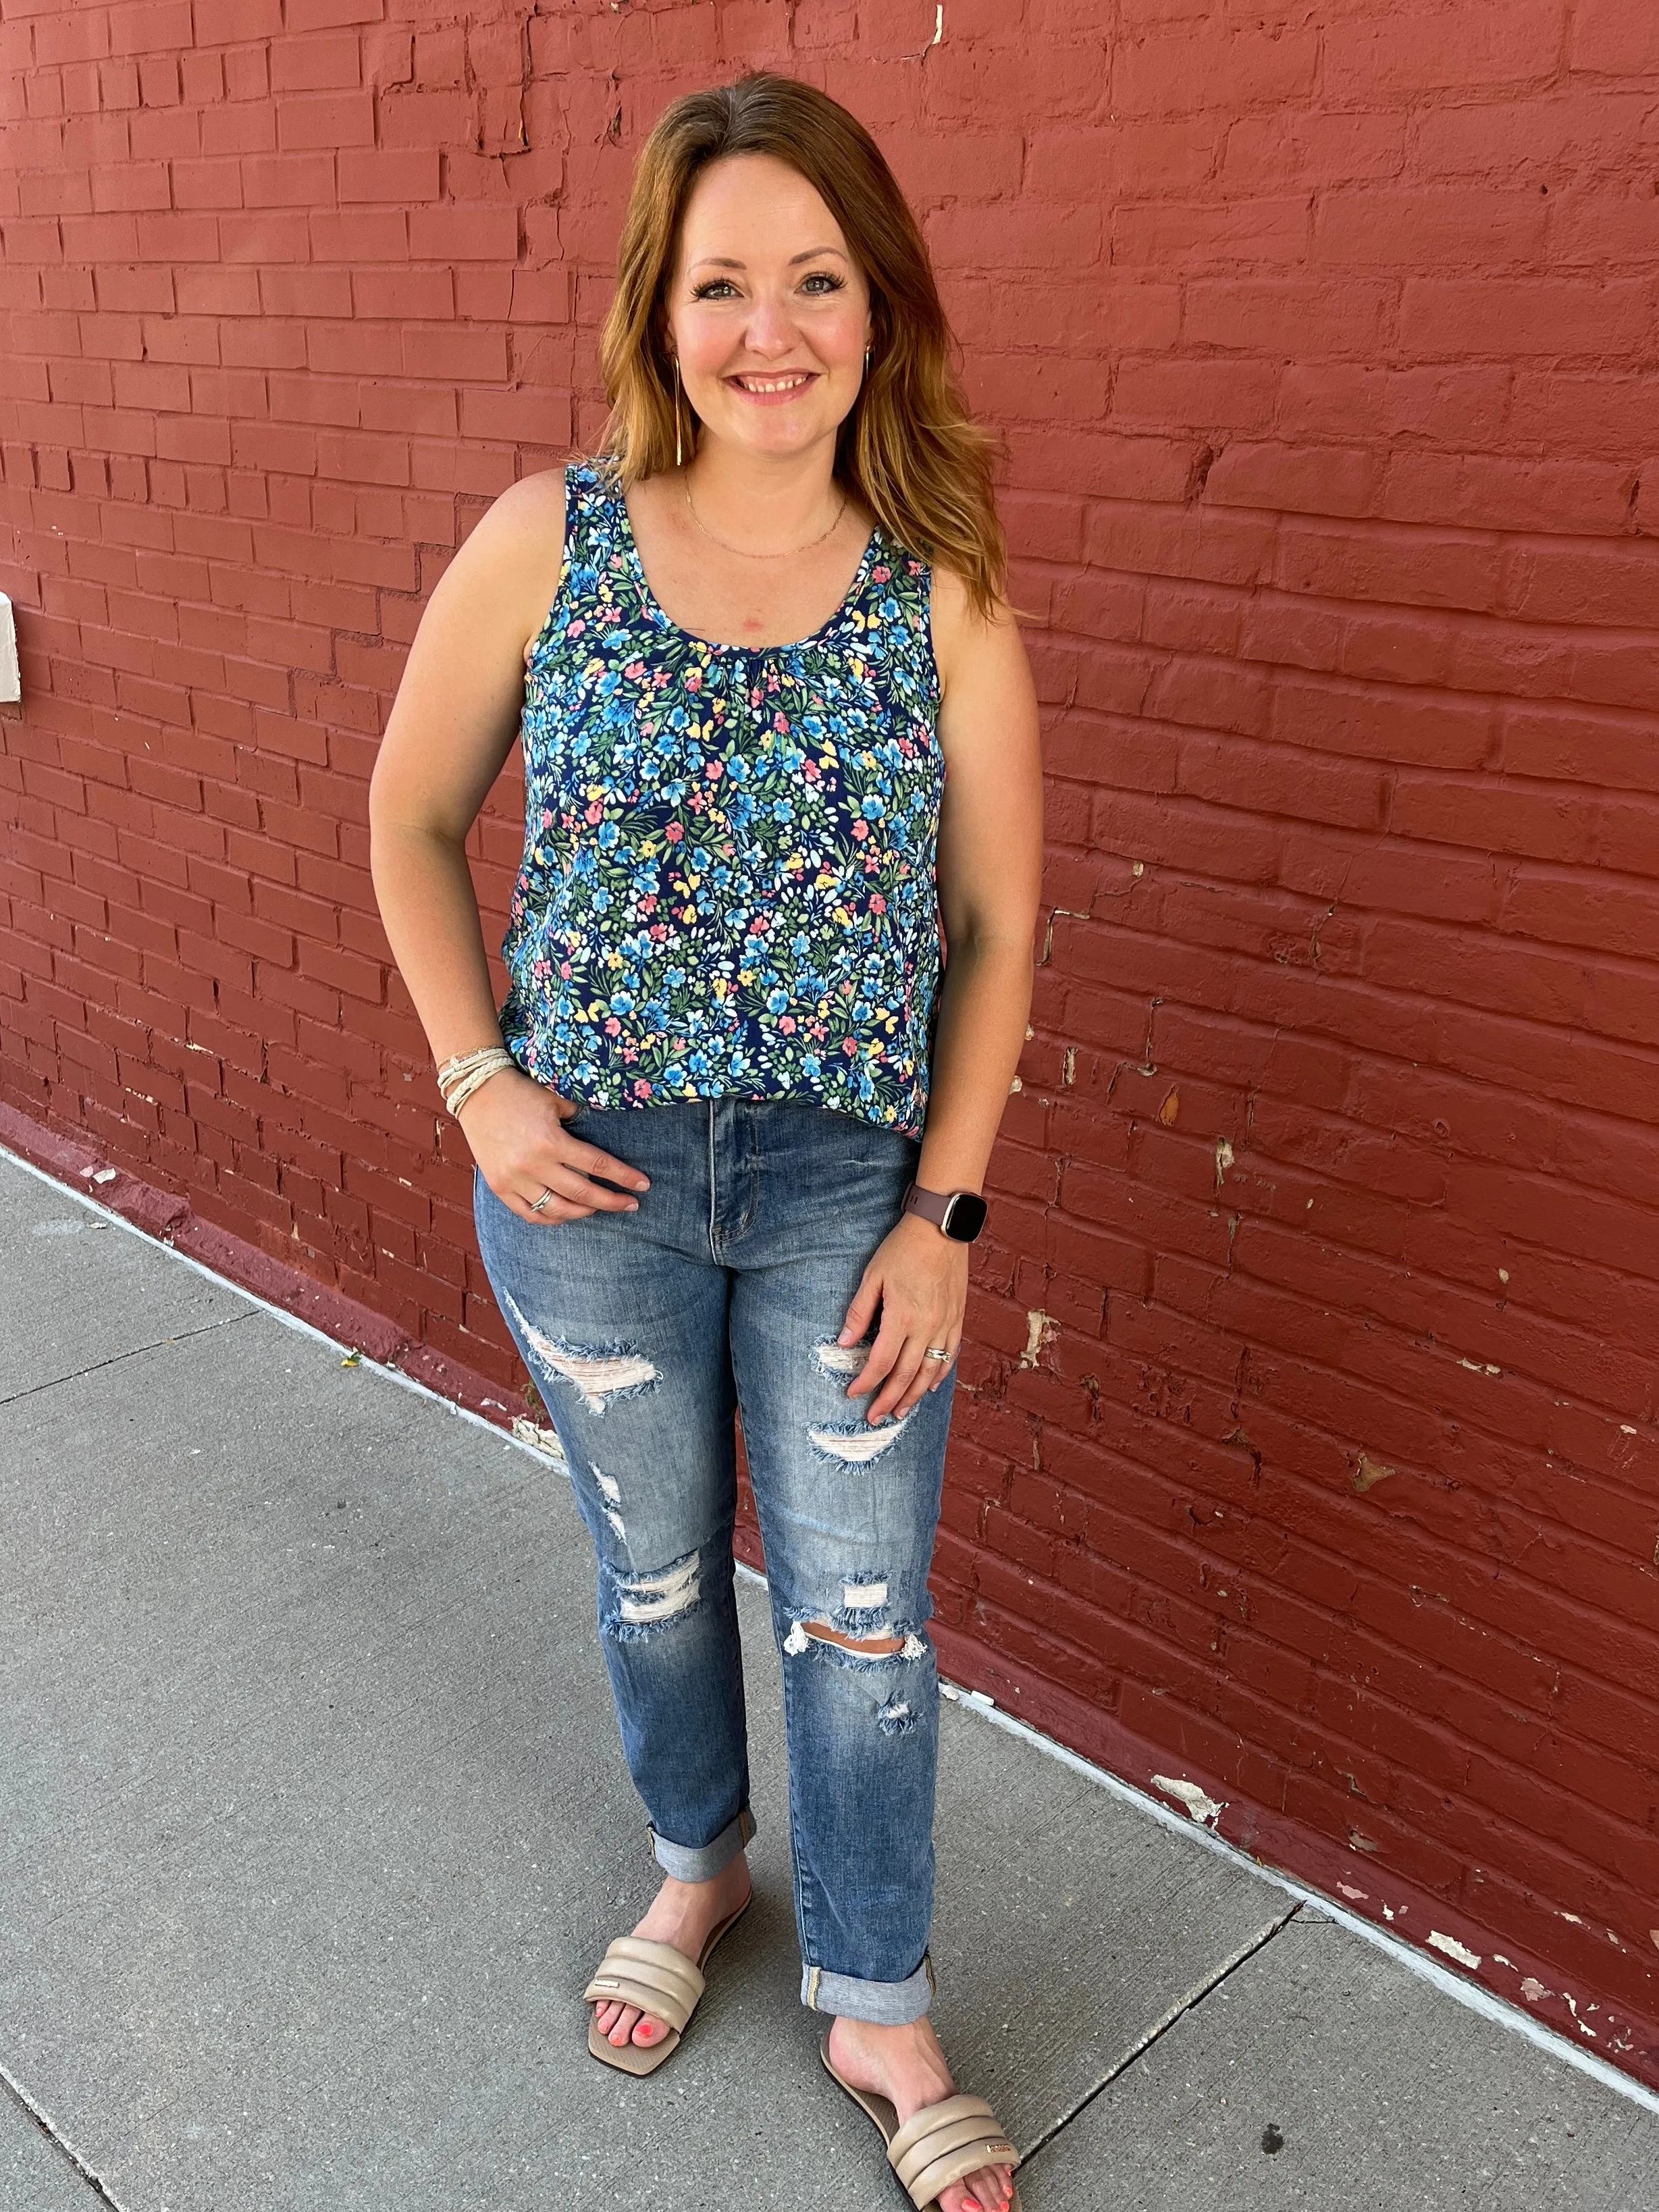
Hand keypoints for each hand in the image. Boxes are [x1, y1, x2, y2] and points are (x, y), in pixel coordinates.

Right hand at [456, 1068, 649, 1224]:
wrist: (477, 1092)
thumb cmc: (520, 1091)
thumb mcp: (556, 1099)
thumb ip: (582, 1117)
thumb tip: (608, 1130)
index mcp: (551, 1141)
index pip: (598, 1165)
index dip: (624, 1177)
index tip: (643, 1185)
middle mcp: (534, 1165)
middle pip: (583, 1194)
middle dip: (612, 1201)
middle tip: (632, 1205)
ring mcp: (514, 1180)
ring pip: (557, 1210)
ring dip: (584, 1212)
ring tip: (599, 1208)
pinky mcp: (500, 1187)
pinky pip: (530, 1214)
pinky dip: (551, 1218)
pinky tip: (567, 1214)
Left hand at [838, 1213, 967, 1423]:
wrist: (942, 1227)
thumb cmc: (903, 1248)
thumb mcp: (873, 1276)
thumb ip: (859, 1312)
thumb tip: (845, 1342)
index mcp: (902, 1316)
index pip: (881, 1361)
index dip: (866, 1382)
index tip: (853, 1394)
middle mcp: (927, 1326)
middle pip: (906, 1374)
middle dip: (889, 1399)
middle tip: (876, 1417)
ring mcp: (945, 1324)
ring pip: (930, 1370)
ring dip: (914, 1395)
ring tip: (901, 1412)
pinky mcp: (957, 1318)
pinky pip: (950, 1354)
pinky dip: (939, 1374)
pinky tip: (930, 1386)